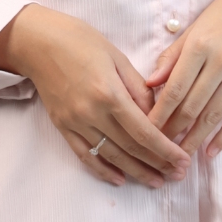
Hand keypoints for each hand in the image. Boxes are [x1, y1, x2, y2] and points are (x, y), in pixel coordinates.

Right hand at [0, 4, 191, 188]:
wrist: (38, 42)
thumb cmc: (79, 40)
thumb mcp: (116, 56)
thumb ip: (137, 87)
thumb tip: (155, 113)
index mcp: (109, 93)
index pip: (143, 131)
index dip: (165, 150)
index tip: (182, 160)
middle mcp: (92, 113)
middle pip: (130, 148)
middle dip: (157, 164)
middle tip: (177, 175)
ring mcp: (75, 123)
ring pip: (111, 157)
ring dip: (136, 172)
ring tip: (156, 181)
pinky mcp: (62, 127)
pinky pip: (85, 155)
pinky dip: (103, 171)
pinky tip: (119, 179)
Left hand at [146, 0, 221, 157]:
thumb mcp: (195, 26)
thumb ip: (173, 55)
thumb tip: (150, 82)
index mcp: (200, 45)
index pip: (174, 88)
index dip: (159, 113)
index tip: (145, 129)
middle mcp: (221, 62)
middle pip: (192, 105)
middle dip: (173, 130)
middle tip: (157, 149)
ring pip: (213, 115)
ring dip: (194, 139)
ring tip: (179, 156)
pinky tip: (211, 152)